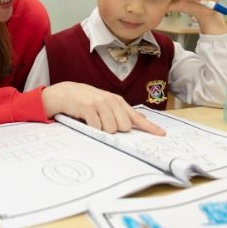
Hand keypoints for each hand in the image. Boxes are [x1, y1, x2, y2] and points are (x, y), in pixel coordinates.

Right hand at [42, 82, 165, 135]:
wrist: (65, 93)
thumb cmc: (85, 101)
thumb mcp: (105, 104)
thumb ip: (121, 112)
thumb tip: (139, 122)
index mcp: (117, 101)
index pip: (136, 117)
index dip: (150, 127)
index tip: (161, 134)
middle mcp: (111, 101)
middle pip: (124, 126)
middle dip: (115, 129)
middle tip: (102, 122)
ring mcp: (100, 103)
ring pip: (111, 129)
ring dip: (101, 130)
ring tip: (93, 120)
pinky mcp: (88, 107)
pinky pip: (97, 127)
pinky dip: (92, 128)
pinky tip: (86, 120)